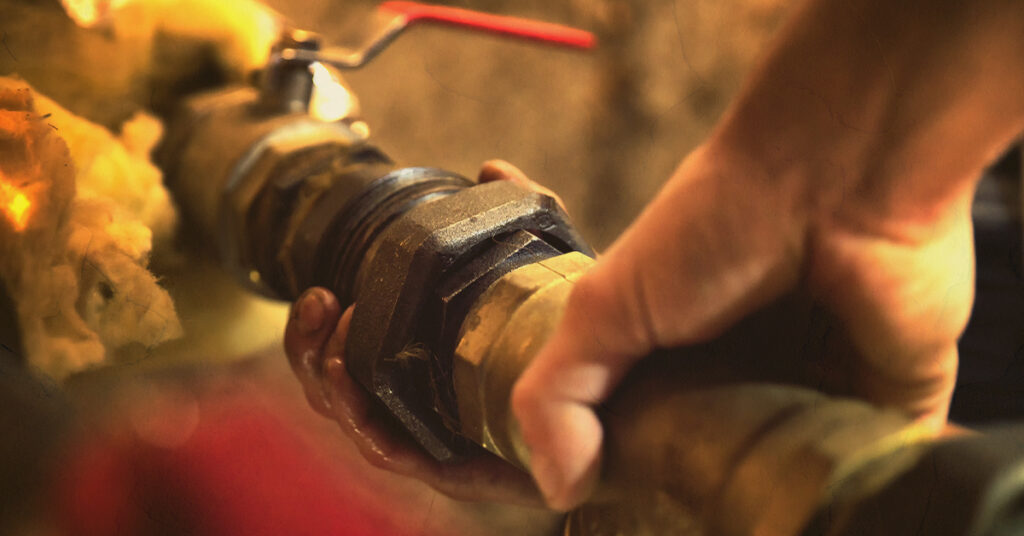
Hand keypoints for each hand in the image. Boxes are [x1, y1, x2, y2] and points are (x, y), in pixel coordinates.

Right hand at [283, 160, 564, 507]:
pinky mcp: (469, 471)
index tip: (323, 292)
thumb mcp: (553, 264)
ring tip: (332, 329)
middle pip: (351, 391)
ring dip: (330, 377)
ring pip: (364, 421)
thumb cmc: (591, 335)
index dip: (327, 332)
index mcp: (440, 370)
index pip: (365, 358)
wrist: (650, 398)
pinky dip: (367, 419)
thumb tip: (490, 168)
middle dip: (313, 350)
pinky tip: (352, 377)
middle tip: (318, 304)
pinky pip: (404, 453)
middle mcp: (436, 409)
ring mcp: (449, 444)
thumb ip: (522, 213)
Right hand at [511, 140, 972, 508]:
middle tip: (676, 514)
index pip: (641, 441)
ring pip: (782, 485)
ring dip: (763, 505)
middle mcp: (745, 379)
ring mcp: (817, 395)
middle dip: (694, 498)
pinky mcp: (889, 407)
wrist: (836, 175)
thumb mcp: (605, 306)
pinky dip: (835, 498)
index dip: (624, 477)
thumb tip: (559, 485)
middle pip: (710, 474)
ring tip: (742, 510)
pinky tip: (805, 507)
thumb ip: (558, 392)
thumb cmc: (719, 219)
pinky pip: (864, 478)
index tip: (611, 506)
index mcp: (676, 356)